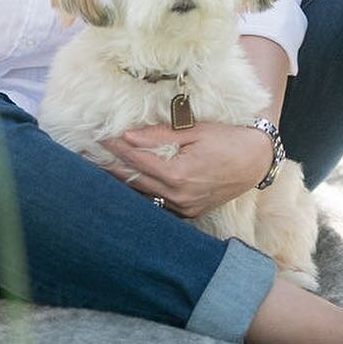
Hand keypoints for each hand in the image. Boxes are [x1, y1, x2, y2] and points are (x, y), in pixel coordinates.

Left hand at [83, 120, 272, 219]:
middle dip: (109, 168)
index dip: (114, 147)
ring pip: (142, 197)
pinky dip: (141, 194)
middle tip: (85, 157)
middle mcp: (178, 196)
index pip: (136, 160)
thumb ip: (161, 135)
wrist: (257, 162)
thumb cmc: (228, 140)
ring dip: (120, 184)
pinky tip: (125, 187)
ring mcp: (183, 208)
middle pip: (133, 181)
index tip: (97, 137)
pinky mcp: (189, 212)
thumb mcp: (195, 131)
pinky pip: (157, 205)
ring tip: (97, 171)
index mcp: (178, 174)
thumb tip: (129, 136)